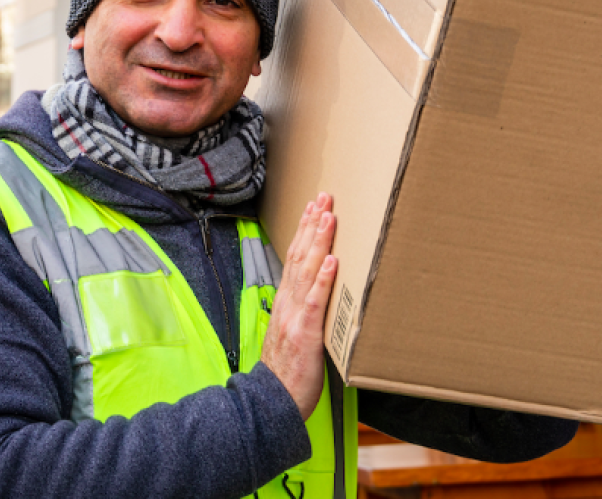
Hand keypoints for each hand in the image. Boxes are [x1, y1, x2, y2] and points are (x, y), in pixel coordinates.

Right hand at [261, 193, 337, 420]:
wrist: (268, 403)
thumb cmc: (283, 371)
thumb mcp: (289, 332)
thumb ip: (299, 310)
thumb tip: (315, 292)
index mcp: (285, 301)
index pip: (294, 257)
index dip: (304, 231)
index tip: (314, 207)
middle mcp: (288, 302)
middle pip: (300, 255)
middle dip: (313, 224)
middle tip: (324, 197)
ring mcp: (295, 316)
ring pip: (307, 271)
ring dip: (319, 241)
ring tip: (329, 216)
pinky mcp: (305, 334)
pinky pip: (315, 302)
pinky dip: (324, 279)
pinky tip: (332, 260)